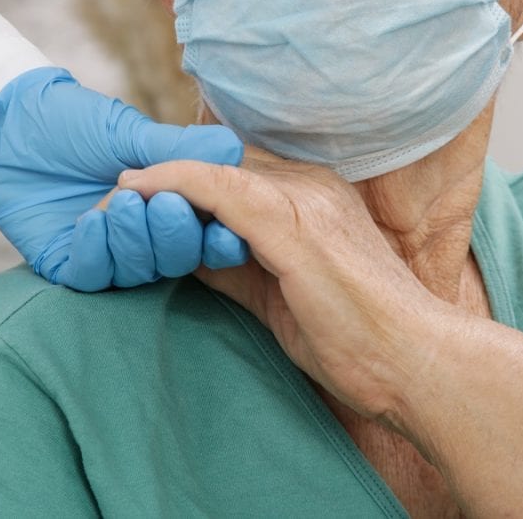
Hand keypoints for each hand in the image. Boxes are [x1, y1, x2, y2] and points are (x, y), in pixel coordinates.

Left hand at [0, 68, 249, 290]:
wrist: (6, 125)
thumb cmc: (71, 121)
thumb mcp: (128, 132)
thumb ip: (179, 149)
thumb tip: (233, 148)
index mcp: (167, 203)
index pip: (205, 234)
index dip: (219, 238)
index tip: (226, 231)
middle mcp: (141, 234)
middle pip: (176, 258)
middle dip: (173, 234)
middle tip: (160, 203)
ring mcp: (105, 252)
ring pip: (137, 271)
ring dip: (133, 240)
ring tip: (119, 202)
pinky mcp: (67, 263)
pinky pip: (92, 275)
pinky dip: (96, 252)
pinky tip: (91, 222)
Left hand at [119, 147, 439, 418]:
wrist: (412, 362)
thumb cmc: (354, 337)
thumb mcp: (279, 291)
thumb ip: (234, 263)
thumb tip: (183, 253)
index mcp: (312, 195)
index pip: (233, 169)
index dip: (183, 178)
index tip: (137, 192)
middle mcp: (309, 184)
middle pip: (218, 160)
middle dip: (163, 173)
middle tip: (110, 192)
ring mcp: (304, 199)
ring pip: (212, 167)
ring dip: (157, 178)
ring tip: (109, 194)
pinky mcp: (293, 226)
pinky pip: (218, 189)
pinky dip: (172, 184)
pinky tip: (134, 192)